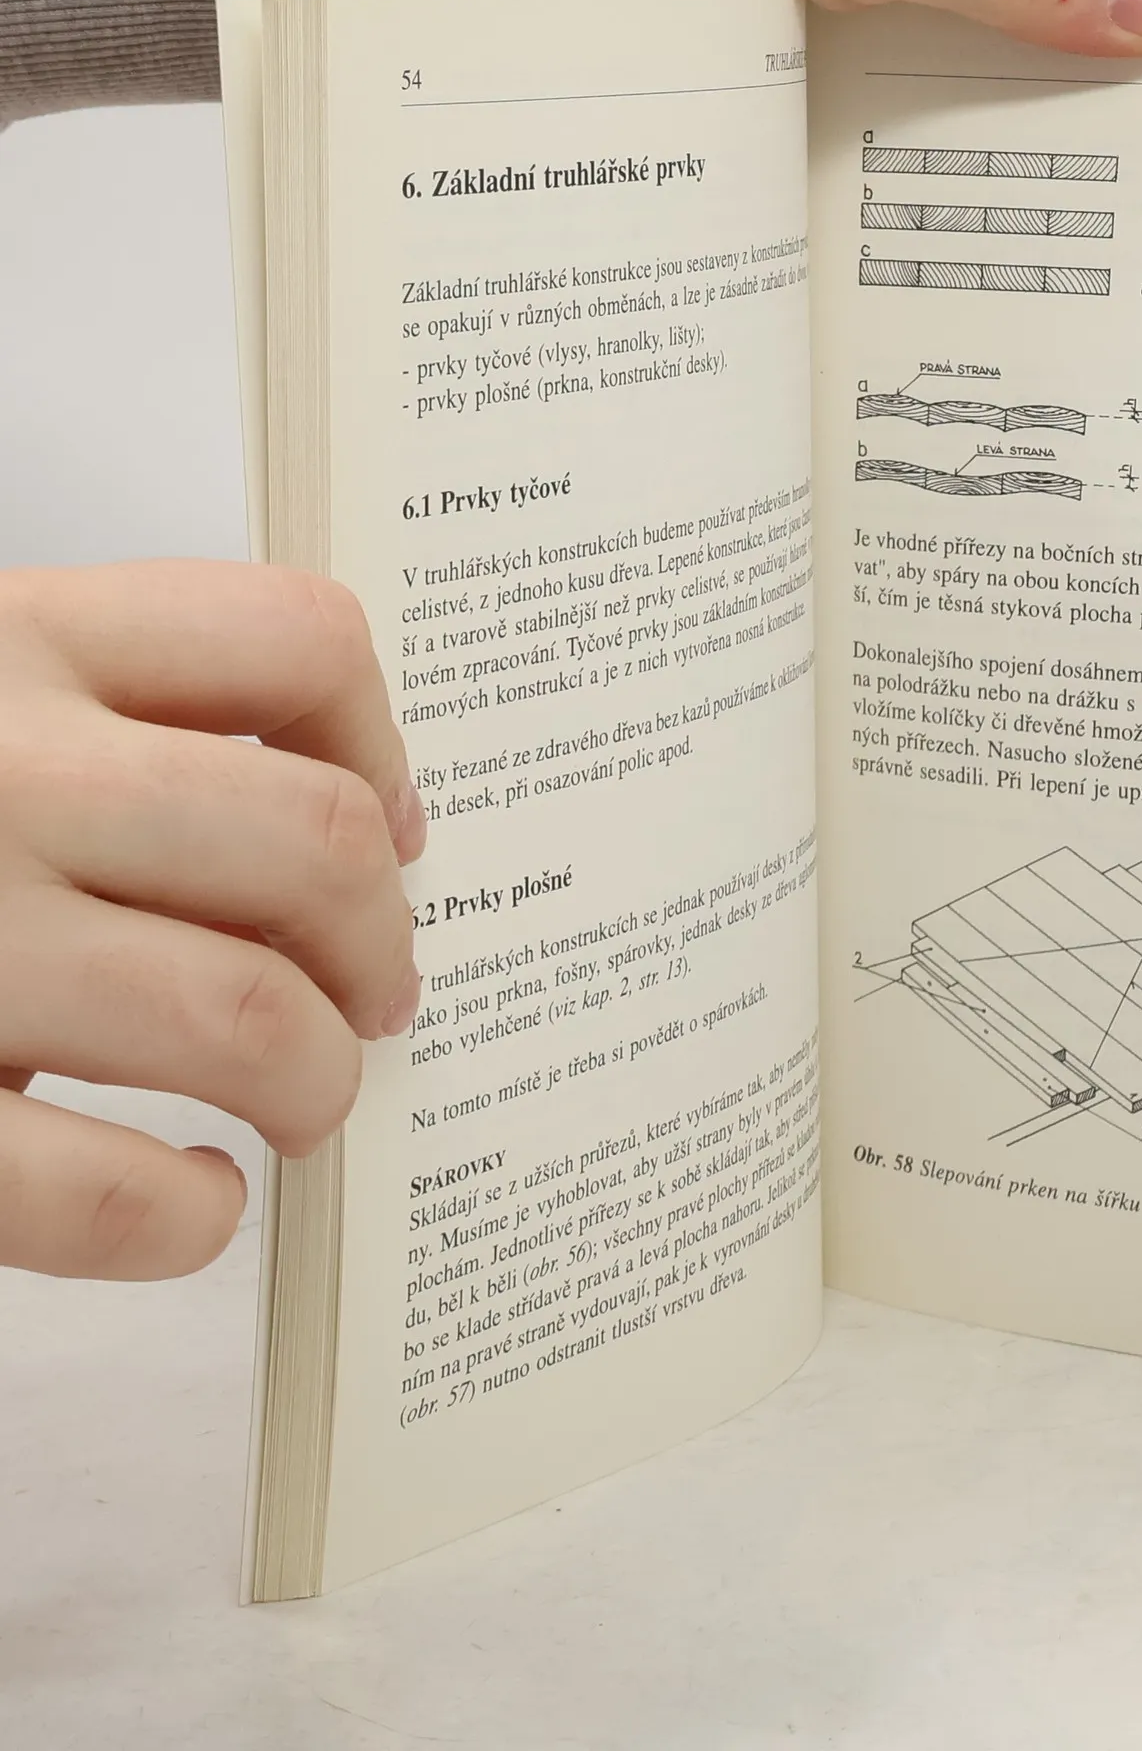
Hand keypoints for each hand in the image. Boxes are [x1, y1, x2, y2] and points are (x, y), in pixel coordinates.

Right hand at [0, 563, 422, 1280]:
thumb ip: (112, 724)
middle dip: (378, 947)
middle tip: (371, 1004)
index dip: (381, 751)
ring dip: (315, 1083)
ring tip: (299, 1107)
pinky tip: (190, 1203)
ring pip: (246, 1016)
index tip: (388, 837)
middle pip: (311, 847)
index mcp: (13, 644)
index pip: (295, 641)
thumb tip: (361, 840)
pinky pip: (103, 1192)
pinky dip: (187, 1217)